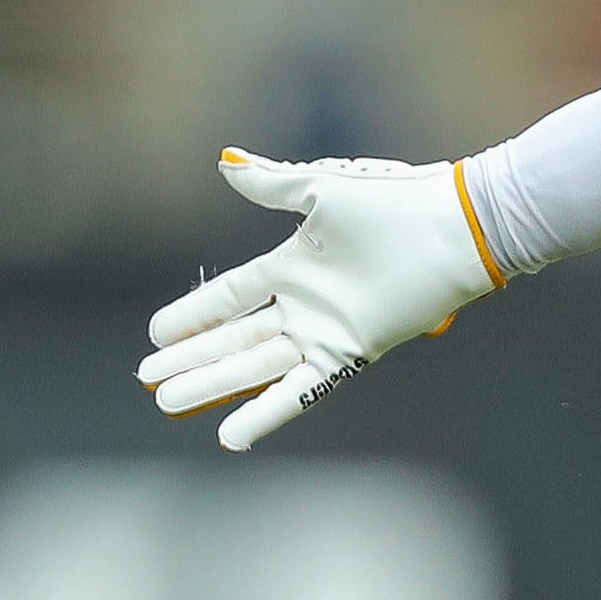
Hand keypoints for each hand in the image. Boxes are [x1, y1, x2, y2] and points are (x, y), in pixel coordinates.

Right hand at [138, 151, 503, 450]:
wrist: (453, 228)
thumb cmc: (394, 201)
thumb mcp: (322, 190)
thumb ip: (273, 184)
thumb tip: (224, 162)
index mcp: (294, 263)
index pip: (230, 296)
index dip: (193, 314)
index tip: (155, 334)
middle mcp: (305, 303)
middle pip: (234, 338)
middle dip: (192, 358)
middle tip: (147, 381)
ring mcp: (325, 330)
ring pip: (255, 366)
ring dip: (213, 384)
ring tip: (167, 402)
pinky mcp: (351, 352)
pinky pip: (301, 390)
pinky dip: (267, 413)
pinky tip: (231, 437)